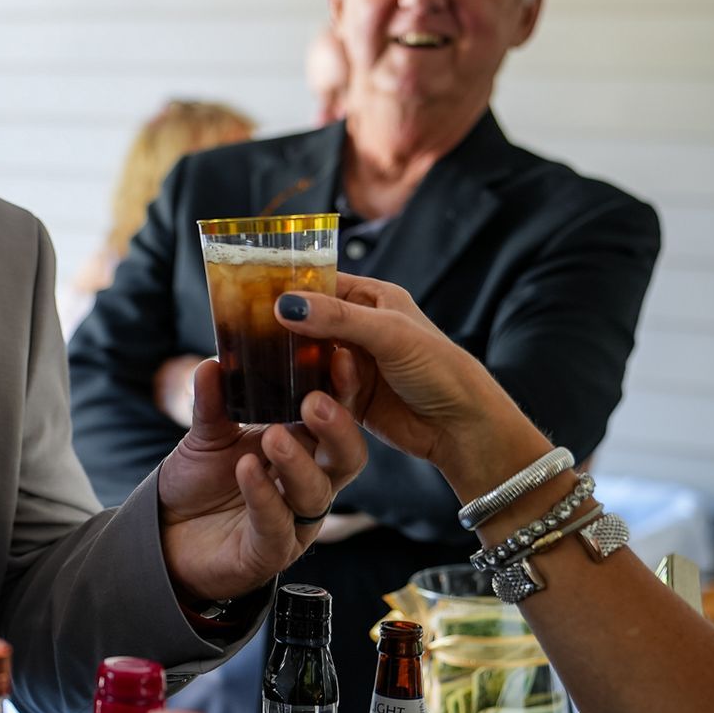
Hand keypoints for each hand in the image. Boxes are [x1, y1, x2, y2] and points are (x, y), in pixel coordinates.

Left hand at [154, 355, 367, 601]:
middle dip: (338, 429)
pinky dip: (262, 495)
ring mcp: (293, 522)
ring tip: (272, 436)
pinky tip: (247, 469)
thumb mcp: (206, 436)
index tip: (337, 356)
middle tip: (315, 402)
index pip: (334, 418)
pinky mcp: (269, 552)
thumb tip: (213, 362)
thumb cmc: (199, 484)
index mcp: (303, 449)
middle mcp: (308, 484)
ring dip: (296, 462)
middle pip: (346, 458)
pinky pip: (276, 525)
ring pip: (316, 493)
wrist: (165, 536)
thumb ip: (214, 402)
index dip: (343, 390)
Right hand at [273, 274, 547, 487]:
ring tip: (275, 369)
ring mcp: (354, 364)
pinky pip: (316, 389)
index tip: (254, 293)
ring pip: (309, 357)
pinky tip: (297, 394)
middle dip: (286, 329)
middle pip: (310, 322)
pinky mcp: (349, 397)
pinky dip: (307, 391)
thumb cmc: (440, 370)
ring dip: (297, 365)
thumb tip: (286, 306)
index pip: (322, 283)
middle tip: (251, 334)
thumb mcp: (389, 334)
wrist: (462, 429)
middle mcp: (362, 329)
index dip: (291, 288)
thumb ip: (337, 318)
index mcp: (375, 299)